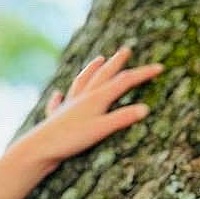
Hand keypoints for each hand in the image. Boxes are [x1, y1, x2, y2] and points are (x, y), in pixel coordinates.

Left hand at [30, 45, 163, 165]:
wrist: (39, 148)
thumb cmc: (70, 139)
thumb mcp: (101, 130)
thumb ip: (122, 119)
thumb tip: (145, 109)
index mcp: (96, 98)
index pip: (124, 81)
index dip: (143, 74)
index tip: (160, 67)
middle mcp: (82, 97)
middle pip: (103, 75)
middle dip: (117, 63)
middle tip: (126, 50)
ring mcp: (68, 105)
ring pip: (82, 82)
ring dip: (91, 70)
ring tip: (98, 60)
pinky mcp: (56, 117)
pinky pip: (59, 103)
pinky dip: (61, 97)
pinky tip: (58, 94)